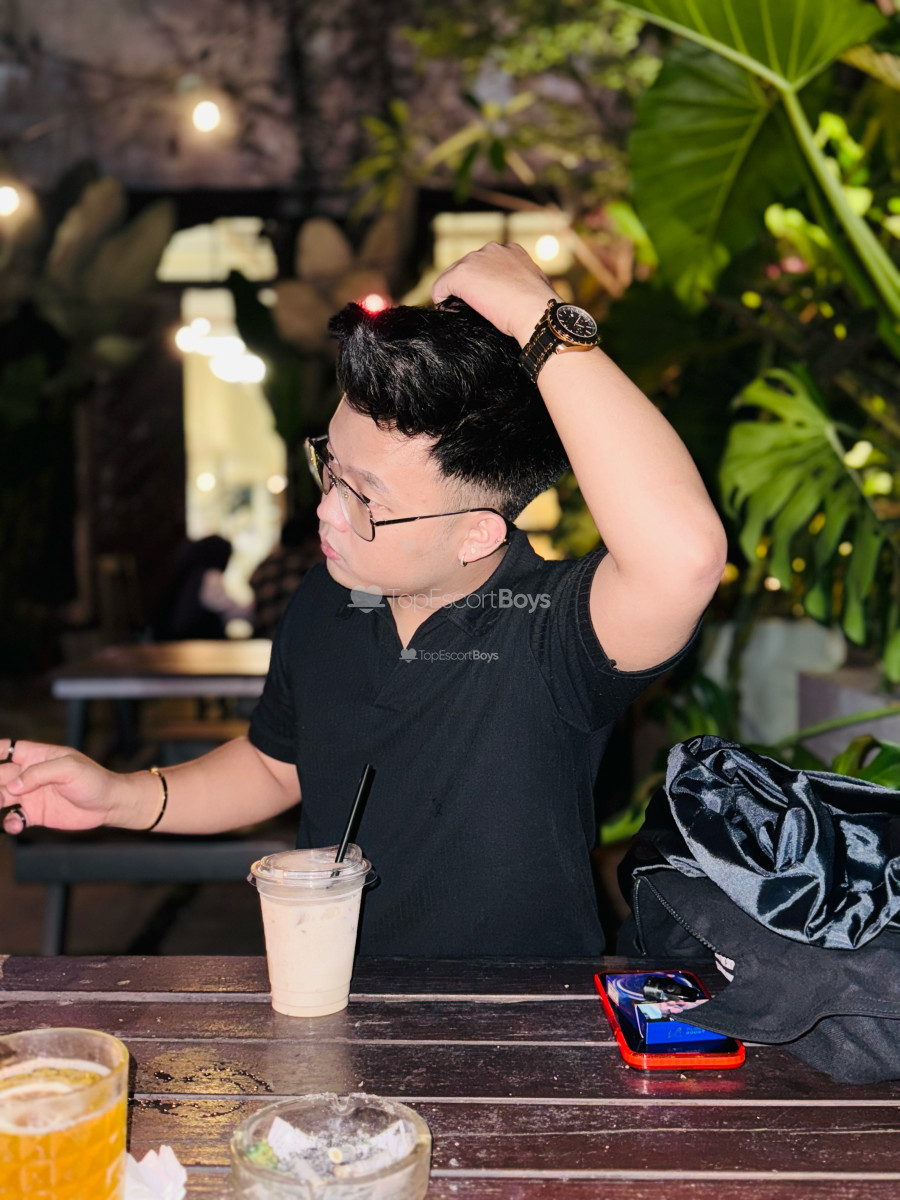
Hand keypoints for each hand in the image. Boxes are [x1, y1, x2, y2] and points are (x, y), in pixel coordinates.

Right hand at [0, 739, 124, 833]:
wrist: (109, 804)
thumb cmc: (94, 780)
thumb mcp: (69, 769)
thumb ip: (39, 773)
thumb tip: (13, 785)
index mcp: (37, 756)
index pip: (7, 749)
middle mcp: (29, 775)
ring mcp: (31, 795)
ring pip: (1, 797)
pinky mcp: (36, 814)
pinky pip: (14, 819)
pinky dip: (10, 823)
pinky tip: (16, 824)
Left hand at [431, 242, 557, 344]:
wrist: (537, 313)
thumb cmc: (540, 309)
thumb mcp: (536, 287)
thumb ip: (522, 284)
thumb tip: (517, 296)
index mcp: (511, 250)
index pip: (486, 263)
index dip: (484, 283)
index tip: (487, 300)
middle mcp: (492, 249)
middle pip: (468, 266)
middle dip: (468, 287)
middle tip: (472, 309)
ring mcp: (475, 260)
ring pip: (453, 275)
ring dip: (456, 293)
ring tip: (462, 311)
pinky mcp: (461, 274)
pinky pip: (440, 287)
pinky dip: (441, 300)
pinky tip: (450, 312)